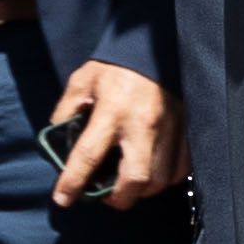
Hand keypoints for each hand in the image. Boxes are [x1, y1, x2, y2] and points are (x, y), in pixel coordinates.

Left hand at [47, 61, 181, 206]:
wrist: (154, 45)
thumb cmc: (114, 66)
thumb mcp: (82, 81)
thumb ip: (66, 111)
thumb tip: (57, 142)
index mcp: (112, 110)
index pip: (88, 156)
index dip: (72, 182)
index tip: (63, 199)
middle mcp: (142, 123)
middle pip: (136, 179)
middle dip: (119, 199)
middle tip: (107, 197)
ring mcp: (169, 128)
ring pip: (160, 179)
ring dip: (142, 192)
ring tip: (128, 187)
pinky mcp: (186, 128)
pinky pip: (180, 168)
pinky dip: (165, 180)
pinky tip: (152, 175)